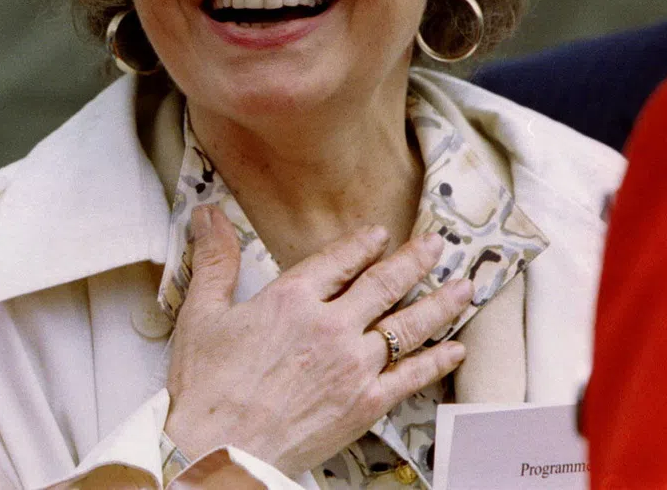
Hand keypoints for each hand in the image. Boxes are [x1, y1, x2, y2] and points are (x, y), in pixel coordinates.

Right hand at [164, 205, 471, 476]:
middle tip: (437, 245)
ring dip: (439, 303)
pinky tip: (455, 350)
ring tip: (464, 287)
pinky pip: (411, 376)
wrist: (218, 450)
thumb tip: (208, 216)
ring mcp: (352, 366)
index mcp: (292, 298)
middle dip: (414, 261)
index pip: (338, 260)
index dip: (363, 244)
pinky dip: (437, 361)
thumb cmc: (207, 388)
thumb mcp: (202, 312)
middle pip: (383, 284)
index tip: (379, 234)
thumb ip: (215, 259)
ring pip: (406, 325)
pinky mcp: (364, 404)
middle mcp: (330, 326)